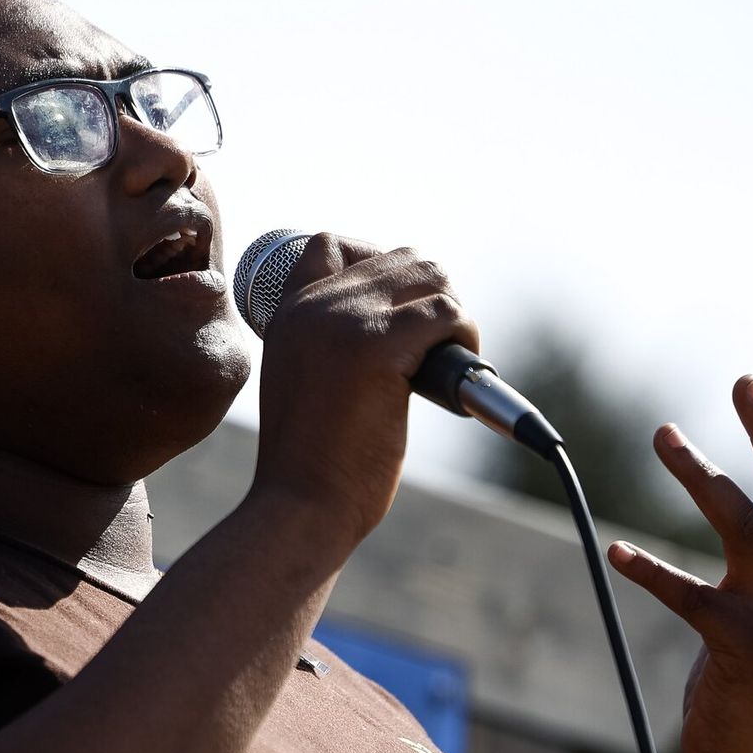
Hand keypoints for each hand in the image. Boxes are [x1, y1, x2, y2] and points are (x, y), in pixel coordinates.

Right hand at [252, 234, 480, 545]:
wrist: (300, 507)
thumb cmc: (309, 463)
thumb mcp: (303, 385)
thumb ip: (329, 345)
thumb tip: (402, 324)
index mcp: (287, 314)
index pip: (332, 245)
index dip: (378, 267)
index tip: (397, 317)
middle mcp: (312, 307)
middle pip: (399, 257)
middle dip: (428, 298)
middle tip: (431, 353)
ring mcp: (343, 322)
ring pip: (429, 275)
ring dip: (451, 315)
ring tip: (444, 365)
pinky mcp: (377, 348)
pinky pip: (446, 313)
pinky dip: (465, 341)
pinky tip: (451, 383)